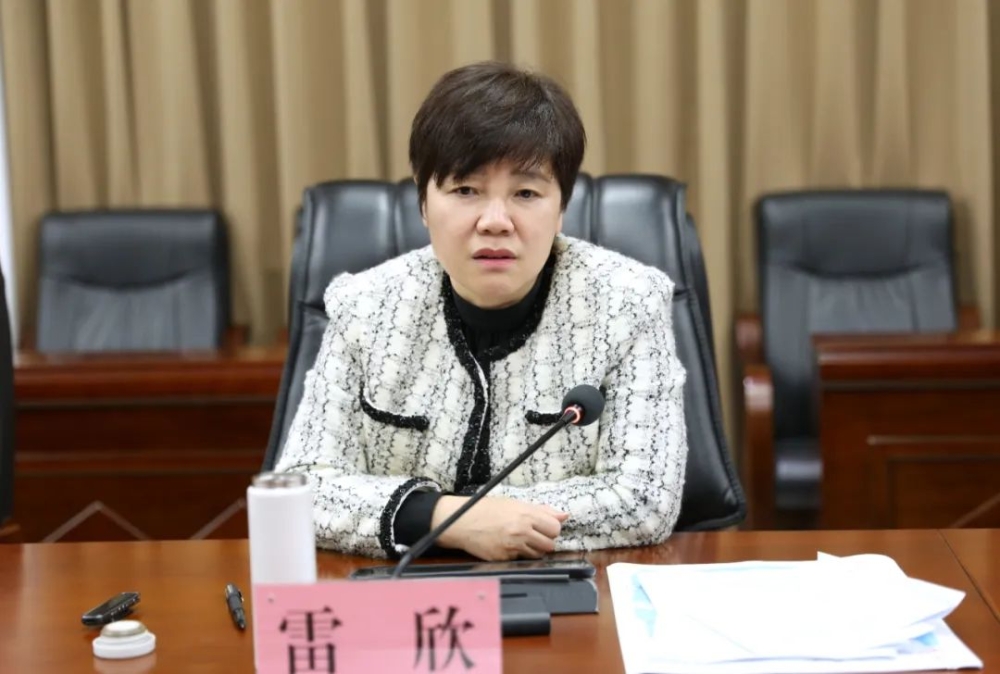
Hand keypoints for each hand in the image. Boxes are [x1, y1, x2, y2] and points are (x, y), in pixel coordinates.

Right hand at [431, 495, 568, 560]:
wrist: (462, 521)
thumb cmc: (487, 509)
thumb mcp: (514, 503)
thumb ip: (541, 510)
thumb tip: (564, 515)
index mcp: (526, 515)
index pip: (555, 528)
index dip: (551, 529)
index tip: (545, 527)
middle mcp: (521, 532)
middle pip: (549, 544)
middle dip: (544, 541)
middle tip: (533, 535)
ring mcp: (513, 547)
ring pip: (537, 555)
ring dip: (533, 549)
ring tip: (519, 540)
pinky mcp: (504, 559)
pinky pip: (520, 560)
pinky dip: (518, 555)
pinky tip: (507, 546)